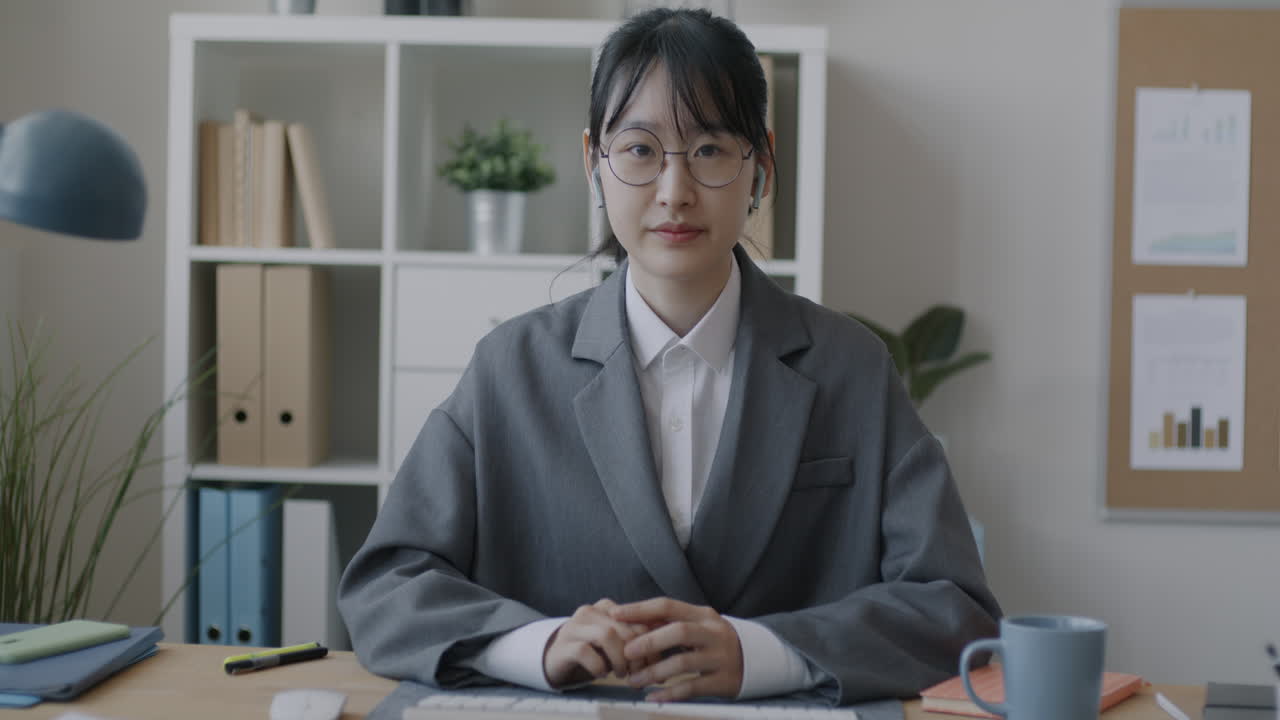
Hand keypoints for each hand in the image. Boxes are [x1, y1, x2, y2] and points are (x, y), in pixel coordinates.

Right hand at [542, 598, 649, 688]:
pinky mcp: (563, 644)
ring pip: (606, 635)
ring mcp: (574, 626)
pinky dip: (598, 666)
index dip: (650, 643)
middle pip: (623, 628)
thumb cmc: (592, 653)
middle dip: (636, 654)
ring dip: (619, 660)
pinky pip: (585, 651)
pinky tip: (601, 673)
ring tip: (621, 674)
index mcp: (606, 607)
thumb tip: (660, 654)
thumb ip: (634, 643)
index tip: (654, 664)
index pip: (636, 620)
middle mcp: (590, 612)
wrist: (555, 660)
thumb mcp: (614, 645)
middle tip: (638, 673)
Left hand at [610, 597, 743, 701]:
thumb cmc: (714, 641)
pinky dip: (670, 693)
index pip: (667, 606)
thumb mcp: (698, 625)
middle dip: (649, 642)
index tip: (616, 614)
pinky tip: (653, 696)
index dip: (640, 610)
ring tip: (634, 680)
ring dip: (654, 672)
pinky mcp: (723, 681)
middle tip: (626, 653)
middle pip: (678, 631)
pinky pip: (693, 688)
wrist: (756, 659)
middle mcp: (712, 633)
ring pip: (683, 663)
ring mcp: (720, 657)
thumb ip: (669, 623)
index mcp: (702, 615)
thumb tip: (630, 622)